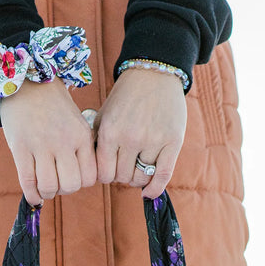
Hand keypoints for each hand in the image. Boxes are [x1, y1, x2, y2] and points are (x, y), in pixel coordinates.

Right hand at [0, 79, 96, 205]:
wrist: (26, 81)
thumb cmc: (53, 107)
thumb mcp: (76, 123)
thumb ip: (81, 149)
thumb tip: (81, 182)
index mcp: (81, 135)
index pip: (90, 177)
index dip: (81, 183)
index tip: (71, 176)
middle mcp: (63, 141)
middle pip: (71, 185)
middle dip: (64, 189)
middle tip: (57, 181)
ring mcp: (40, 144)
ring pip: (49, 186)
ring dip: (47, 192)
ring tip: (44, 185)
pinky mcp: (20, 147)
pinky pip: (28, 182)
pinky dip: (32, 195)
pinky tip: (33, 195)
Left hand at [94, 67, 186, 199]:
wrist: (154, 73)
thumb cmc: (126, 97)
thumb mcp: (104, 115)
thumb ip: (96, 142)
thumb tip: (91, 172)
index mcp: (109, 131)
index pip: (103, 173)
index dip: (106, 175)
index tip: (110, 170)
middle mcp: (130, 138)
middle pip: (122, 178)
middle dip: (122, 175)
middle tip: (126, 166)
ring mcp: (153, 140)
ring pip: (141, 178)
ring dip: (138, 178)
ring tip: (138, 167)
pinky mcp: (172, 142)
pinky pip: (162, 175)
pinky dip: (154, 189)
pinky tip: (148, 192)